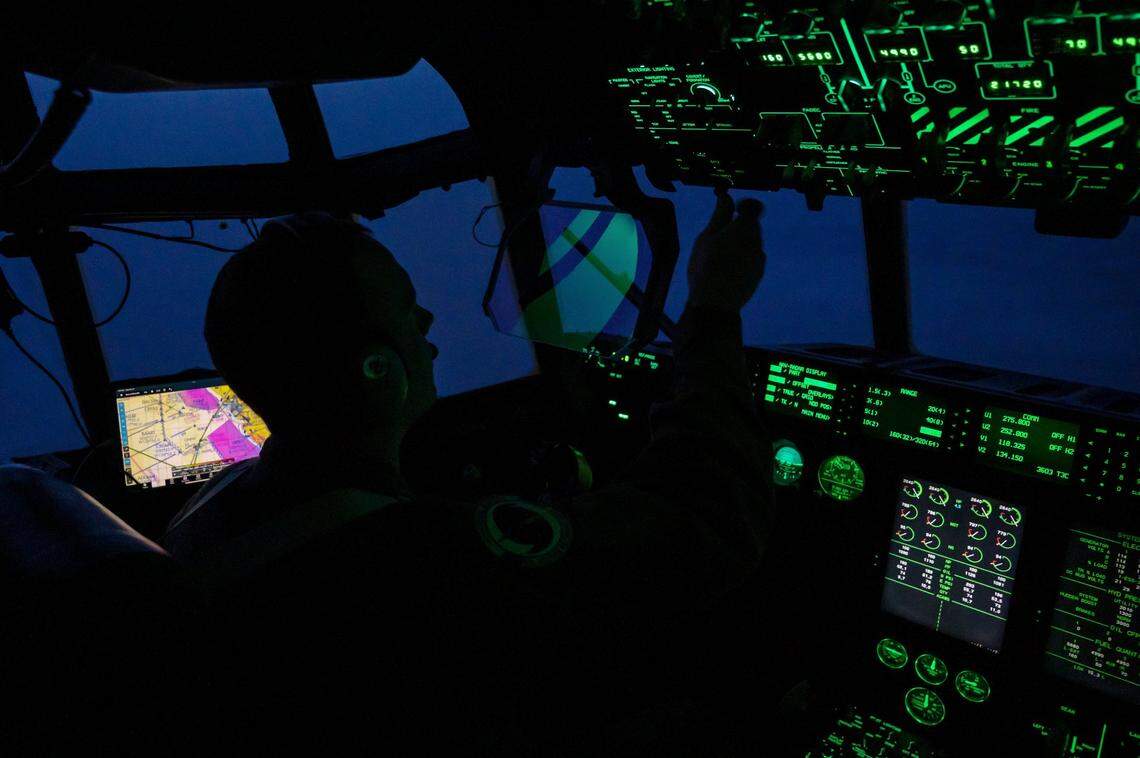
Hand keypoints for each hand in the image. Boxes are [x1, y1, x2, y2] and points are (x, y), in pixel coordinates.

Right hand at [686, 190, 764, 312]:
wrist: (715, 303)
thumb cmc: (706, 266)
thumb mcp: (707, 237)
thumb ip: (720, 215)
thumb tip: (725, 195)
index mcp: (745, 228)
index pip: (752, 208)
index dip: (741, 208)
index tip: (729, 215)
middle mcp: (758, 242)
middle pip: (753, 227)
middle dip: (739, 228)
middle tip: (719, 239)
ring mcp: (760, 259)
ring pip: (753, 243)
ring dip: (741, 244)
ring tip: (721, 257)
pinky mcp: (758, 274)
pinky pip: (753, 259)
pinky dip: (743, 259)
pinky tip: (728, 269)